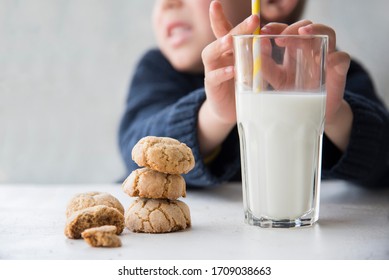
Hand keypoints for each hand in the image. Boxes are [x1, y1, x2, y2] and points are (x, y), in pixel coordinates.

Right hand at [201, 1, 258, 124]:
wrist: (228, 109)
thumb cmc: (239, 85)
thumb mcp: (248, 67)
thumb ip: (254, 54)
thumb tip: (266, 39)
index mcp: (227, 49)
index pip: (223, 29)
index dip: (218, 16)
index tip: (216, 3)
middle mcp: (217, 56)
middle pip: (222, 37)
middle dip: (235, 27)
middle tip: (253, 20)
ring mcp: (212, 70)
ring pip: (210, 54)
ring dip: (220, 46)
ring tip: (230, 41)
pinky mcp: (212, 86)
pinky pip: (214, 77)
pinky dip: (223, 73)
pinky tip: (232, 71)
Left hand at [261, 20, 350, 124]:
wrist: (310, 113)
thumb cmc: (293, 93)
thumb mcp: (276, 79)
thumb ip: (266, 65)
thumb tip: (258, 45)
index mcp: (295, 50)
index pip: (288, 30)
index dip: (277, 27)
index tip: (264, 30)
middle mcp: (311, 50)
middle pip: (307, 27)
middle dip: (294, 28)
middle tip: (280, 36)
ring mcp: (326, 58)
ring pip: (328, 34)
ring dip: (317, 30)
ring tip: (303, 33)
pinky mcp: (338, 71)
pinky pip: (342, 58)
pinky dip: (336, 56)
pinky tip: (326, 60)